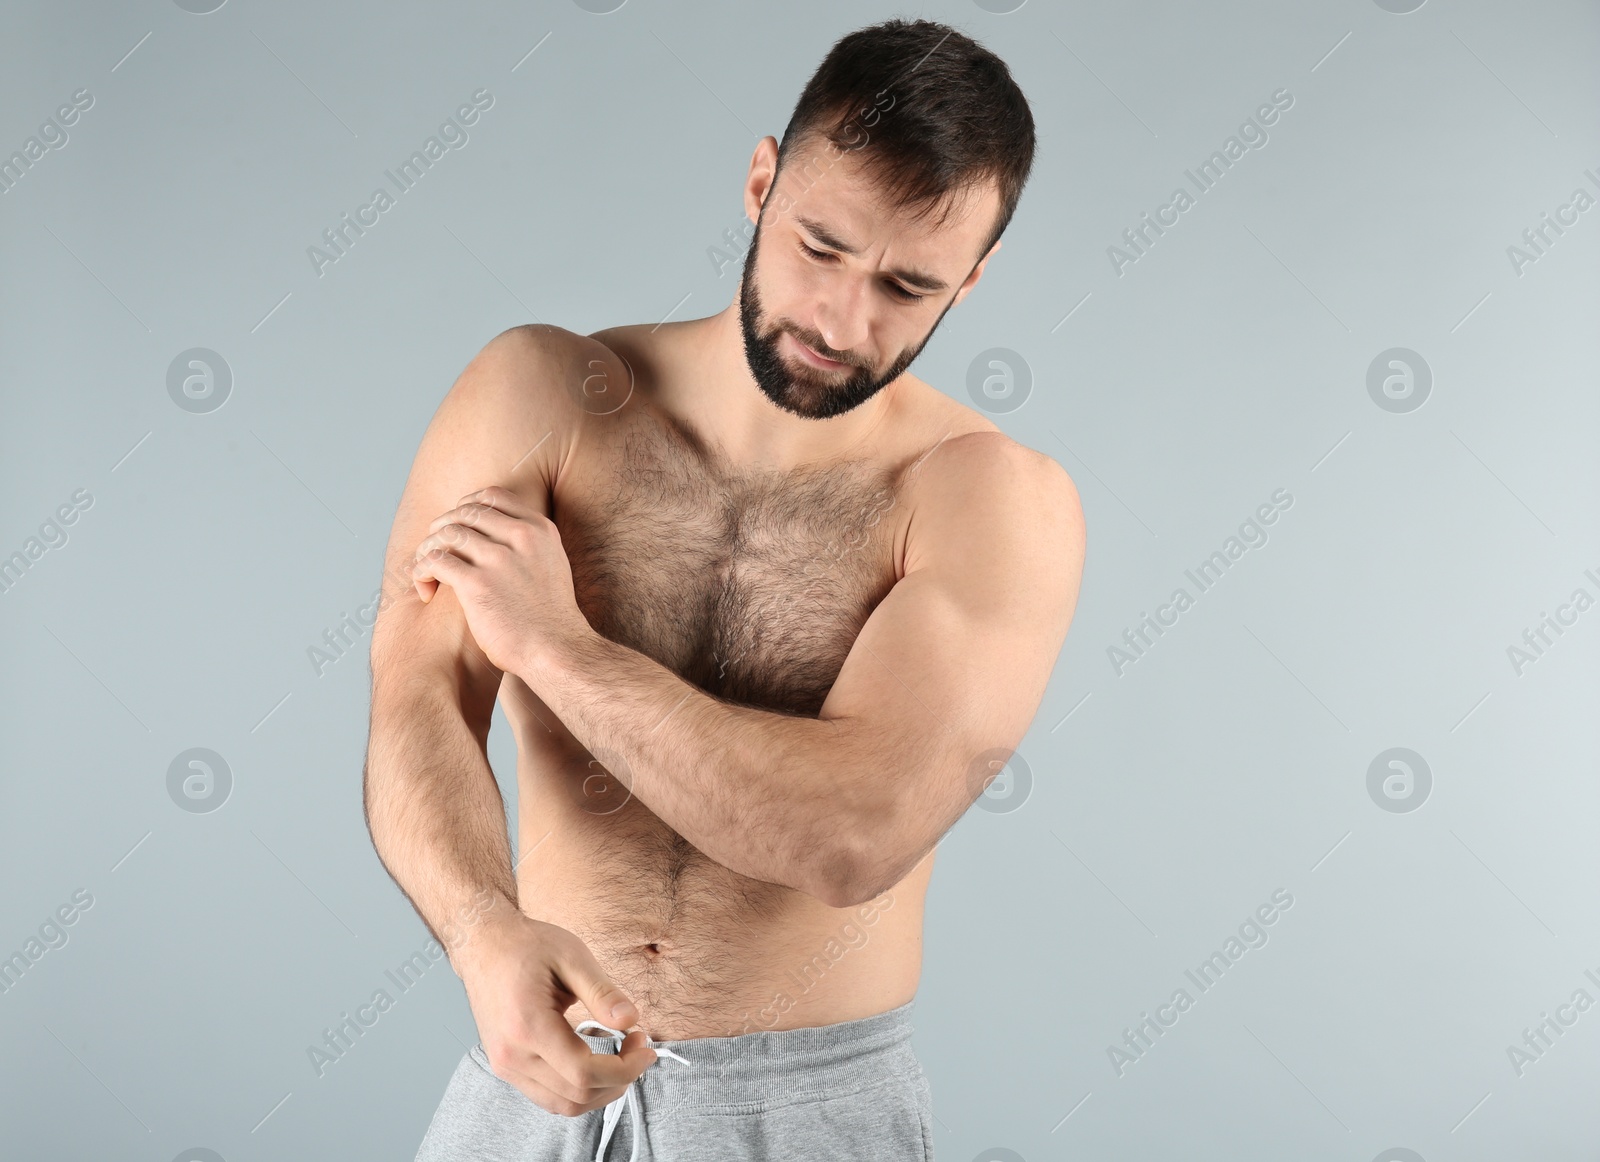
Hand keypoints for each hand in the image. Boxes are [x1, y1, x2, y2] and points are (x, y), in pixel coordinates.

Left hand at [411, 486, 589, 675]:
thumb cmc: (550, 617)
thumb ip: (528, 546)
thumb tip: (495, 536)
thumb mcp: (551, 565)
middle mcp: (521, 537)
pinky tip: (425, 588)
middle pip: (464, 512)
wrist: (557, 650)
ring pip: (446, 534)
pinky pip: (435, 561)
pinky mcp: (477, 584)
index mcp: (540, 529)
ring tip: (425, 570)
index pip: (492, 497)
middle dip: (441, 527)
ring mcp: (499, 559)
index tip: (457, 525)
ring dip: (427, 549)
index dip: (466, 506)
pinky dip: (422, 571)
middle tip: (434, 549)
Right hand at [455, 911, 656, 1115]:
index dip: (625, 1069)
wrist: (484, 944)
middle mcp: (512, 1056)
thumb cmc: (526, 946)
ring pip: (562, 1105)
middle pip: (576, 1096)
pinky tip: (595, 1065)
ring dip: (600, 1091)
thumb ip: (603, 993)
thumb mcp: (572, 957)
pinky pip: (547, 1096)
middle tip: (638, 1047)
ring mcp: (506, 1065)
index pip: (584, 1074)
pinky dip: (577, 1090)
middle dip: (619, 1079)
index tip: (646, 1049)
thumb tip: (631, 1020)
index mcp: (528, 1027)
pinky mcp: (506, 1065)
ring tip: (621, 1059)